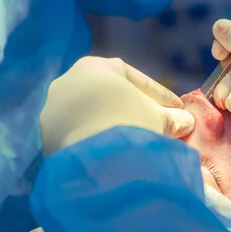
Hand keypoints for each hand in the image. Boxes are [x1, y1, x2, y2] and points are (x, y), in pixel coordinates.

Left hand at [40, 57, 194, 154]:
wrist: (92, 164)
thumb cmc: (129, 126)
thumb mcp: (159, 120)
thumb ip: (173, 118)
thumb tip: (184, 121)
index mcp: (94, 67)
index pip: (134, 78)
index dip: (160, 96)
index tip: (178, 111)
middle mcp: (67, 83)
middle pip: (109, 96)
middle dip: (134, 109)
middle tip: (156, 124)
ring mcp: (52, 111)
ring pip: (91, 116)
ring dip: (113, 126)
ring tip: (134, 143)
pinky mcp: (45, 138)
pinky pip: (78, 136)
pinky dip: (96, 141)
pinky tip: (112, 155)